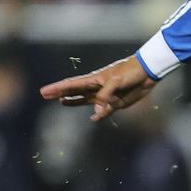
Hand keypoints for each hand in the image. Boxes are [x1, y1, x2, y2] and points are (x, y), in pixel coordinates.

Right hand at [40, 55, 157, 120]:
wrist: (148, 73)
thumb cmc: (130, 72)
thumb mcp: (116, 81)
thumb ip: (105, 94)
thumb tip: (97, 111)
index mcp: (94, 80)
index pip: (71, 85)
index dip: (57, 88)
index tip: (43, 91)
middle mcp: (96, 88)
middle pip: (74, 92)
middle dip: (60, 93)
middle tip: (45, 95)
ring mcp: (105, 96)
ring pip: (85, 100)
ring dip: (74, 102)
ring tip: (62, 102)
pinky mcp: (115, 103)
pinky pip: (104, 111)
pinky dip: (99, 115)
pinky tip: (94, 118)